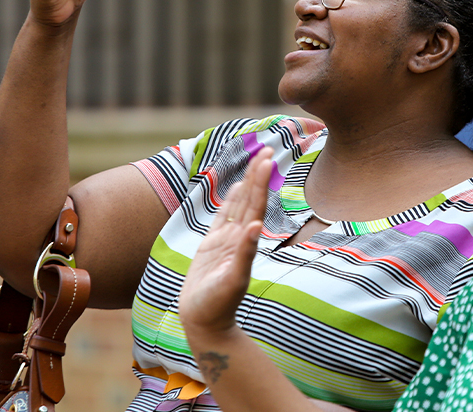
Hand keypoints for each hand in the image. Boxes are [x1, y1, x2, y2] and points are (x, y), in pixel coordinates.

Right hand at [179, 147, 272, 337]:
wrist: (205, 323)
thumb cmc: (218, 305)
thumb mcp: (233, 280)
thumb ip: (244, 253)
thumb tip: (256, 226)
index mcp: (245, 241)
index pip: (256, 204)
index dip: (261, 181)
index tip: (267, 159)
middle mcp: (238, 237)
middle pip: (250, 199)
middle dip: (258, 175)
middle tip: (266, 149)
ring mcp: (225, 241)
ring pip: (238, 205)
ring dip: (247, 183)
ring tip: (255, 161)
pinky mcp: (212, 247)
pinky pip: (222, 218)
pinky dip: (229, 201)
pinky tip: (235, 189)